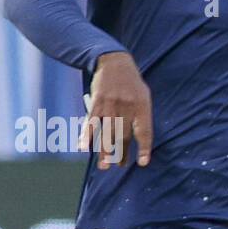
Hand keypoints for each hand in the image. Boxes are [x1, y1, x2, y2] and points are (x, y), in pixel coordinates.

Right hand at [83, 51, 151, 168]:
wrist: (114, 62)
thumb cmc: (131, 83)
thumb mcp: (144, 96)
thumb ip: (142, 117)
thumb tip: (140, 141)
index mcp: (142, 107)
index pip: (144, 132)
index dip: (144, 148)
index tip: (142, 163)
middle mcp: (126, 107)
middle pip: (124, 136)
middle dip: (121, 153)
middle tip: (119, 166)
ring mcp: (110, 105)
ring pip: (107, 133)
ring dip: (105, 152)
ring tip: (104, 166)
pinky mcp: (96, 103)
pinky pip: (90, 122)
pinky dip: (86, 135)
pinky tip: (83, 147)